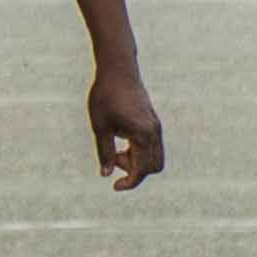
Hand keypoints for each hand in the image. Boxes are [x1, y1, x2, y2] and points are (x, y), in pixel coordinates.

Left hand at [87, 63, 165, 190]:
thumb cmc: (106, 96)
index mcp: (142, 135)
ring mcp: (155, 126)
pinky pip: (152, 145)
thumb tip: (106, 174)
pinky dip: (139, 150)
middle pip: (154, 166)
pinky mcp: (152, 122)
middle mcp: (154, 132)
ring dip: (137, 160)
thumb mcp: (100, 126)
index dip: (130, 182)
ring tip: (116, 148)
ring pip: (155, 156)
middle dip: (135, 171)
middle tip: (114, 158)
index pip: (142, 169)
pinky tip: (121, 139)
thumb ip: (105, 152)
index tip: (114, 186)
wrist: (118, 70)